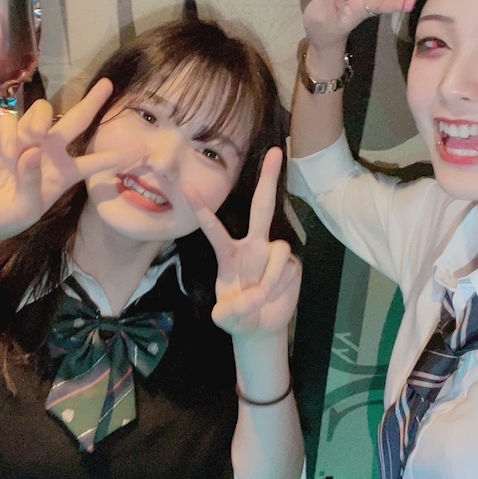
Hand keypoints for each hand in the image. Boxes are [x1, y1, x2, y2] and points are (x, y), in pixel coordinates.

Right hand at [0, 78, 137, 242]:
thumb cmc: (5, 216)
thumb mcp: (25, 210)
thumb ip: (32, 184)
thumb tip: (32, 152)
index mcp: (63, 172)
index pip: (93, 162)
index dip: (113, 157)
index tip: (138, 151)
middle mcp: (49, 150)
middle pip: (76, 119)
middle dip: (92, 102)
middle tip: (108, 85)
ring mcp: (26, 139)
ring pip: (42, 112)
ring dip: (41, 119)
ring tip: (36, 136)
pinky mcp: (0, 134)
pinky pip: (10, 120)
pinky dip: (10, 132)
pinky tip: (7, 151)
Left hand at [187, 147, 301, 337]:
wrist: (261, 327)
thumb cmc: (237, 316)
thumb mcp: (226, 319)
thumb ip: (233, 310)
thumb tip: (257, 295)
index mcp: (228, 254)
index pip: (213, 228)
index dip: (202, 209)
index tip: (187, 187)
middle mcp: (252, 245)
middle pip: (261, 206)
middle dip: (269, 179)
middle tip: (277, 151)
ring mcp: (272, 253)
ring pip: (277, 248)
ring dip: (270, 276)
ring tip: (261, 296)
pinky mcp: (291, 264)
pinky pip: (287, 266)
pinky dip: (279, 283)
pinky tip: (274, 294)